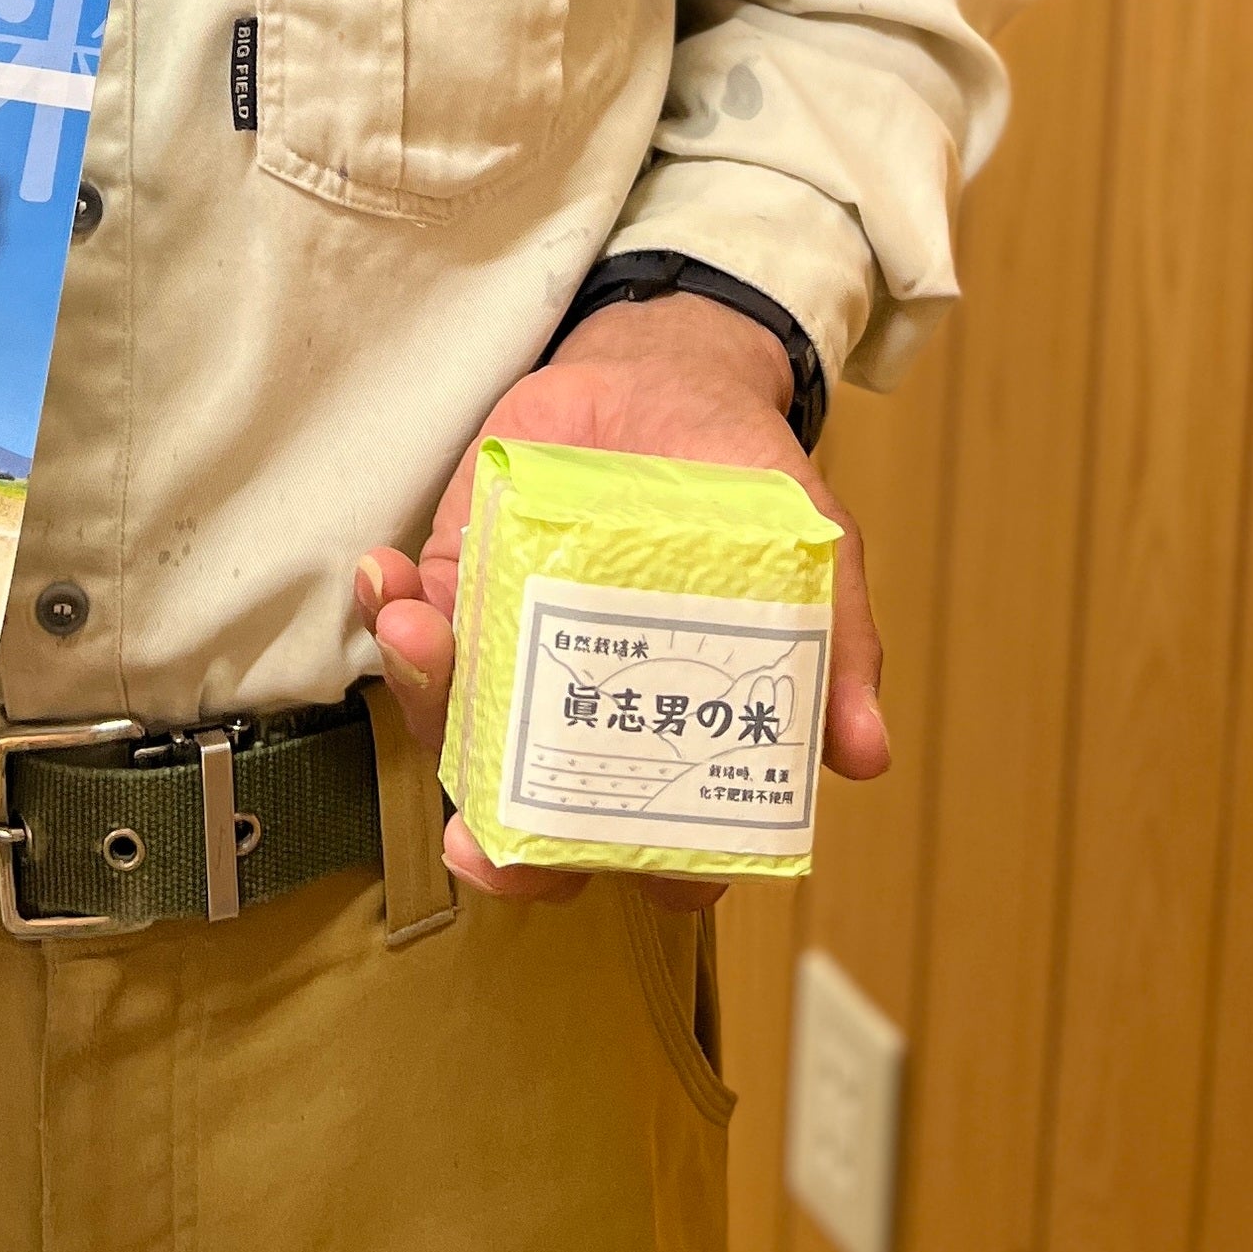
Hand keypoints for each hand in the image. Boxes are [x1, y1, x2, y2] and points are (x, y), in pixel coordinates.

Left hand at [352, 295, 888, 912]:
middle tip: (472, 833)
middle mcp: (584, 717)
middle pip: (533, 820)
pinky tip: (387, 580)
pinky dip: (391, 611)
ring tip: (423, 638)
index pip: (646, 849)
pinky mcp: (465, 586)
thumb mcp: (812, 551)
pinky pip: (416, 624)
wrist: (673, 377)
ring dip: (426, 698)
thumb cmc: (745, 485)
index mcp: (671, 734)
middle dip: (494, 842)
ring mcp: (517, 655)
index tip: (585, 866)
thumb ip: (836, 641)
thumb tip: (865, 754)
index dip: (613, 874)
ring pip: (457, 726)